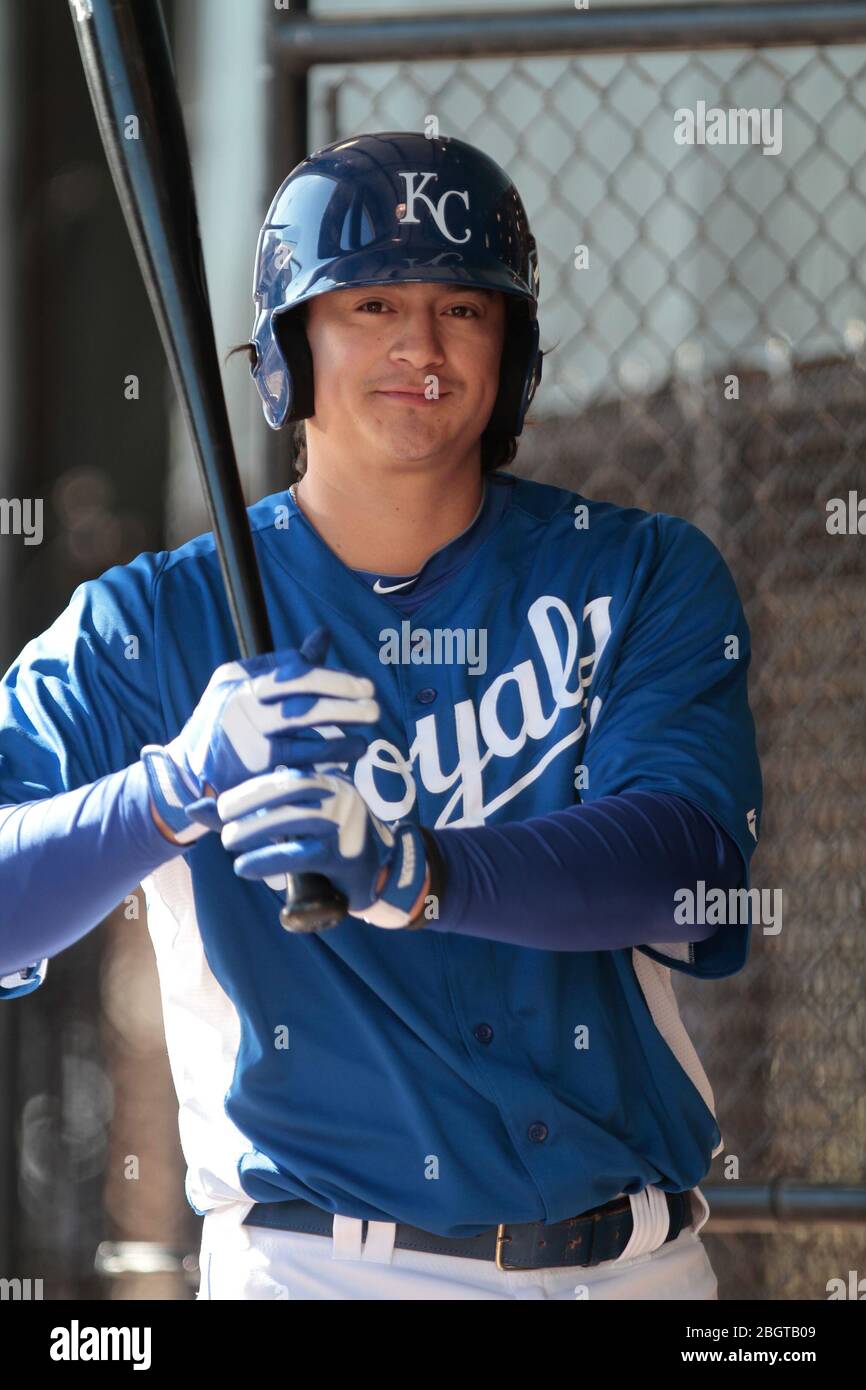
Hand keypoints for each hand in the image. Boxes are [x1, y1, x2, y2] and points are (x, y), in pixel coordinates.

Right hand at [141, 627, 378, 843]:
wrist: (186, 773)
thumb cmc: (224, 722)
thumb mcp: (242, 685)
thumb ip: (284, 664)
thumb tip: (323, 634)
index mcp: (240, 679)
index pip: (292, 670)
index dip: (330, 675)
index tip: (359, 684)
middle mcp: (241, 704)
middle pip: (300, 692)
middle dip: (341, 692)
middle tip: (372, 698)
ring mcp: (247, 737)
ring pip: (302, 726)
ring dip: (342, 724)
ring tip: (370, 725)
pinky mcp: (255, 768)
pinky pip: (299, 759)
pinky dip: (328, 754)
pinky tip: (351, 751)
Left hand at [216, 767, 430, 928]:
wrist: (377, 875)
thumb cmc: (324, 845)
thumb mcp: (286, 824)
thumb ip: (244, 814)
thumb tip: (192, 807)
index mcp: (327, 778)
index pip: (284, 774)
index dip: (250, 788)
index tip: (222, 805)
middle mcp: (339, 794)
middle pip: (289, 791)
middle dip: (250, 805)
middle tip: (223, 825)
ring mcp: (346, 823)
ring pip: (294, 820)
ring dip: (255, 833)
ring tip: (230, 846)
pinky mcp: (346, 855)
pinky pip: (302, 855)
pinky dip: (268, 860)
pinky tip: (245, 868)